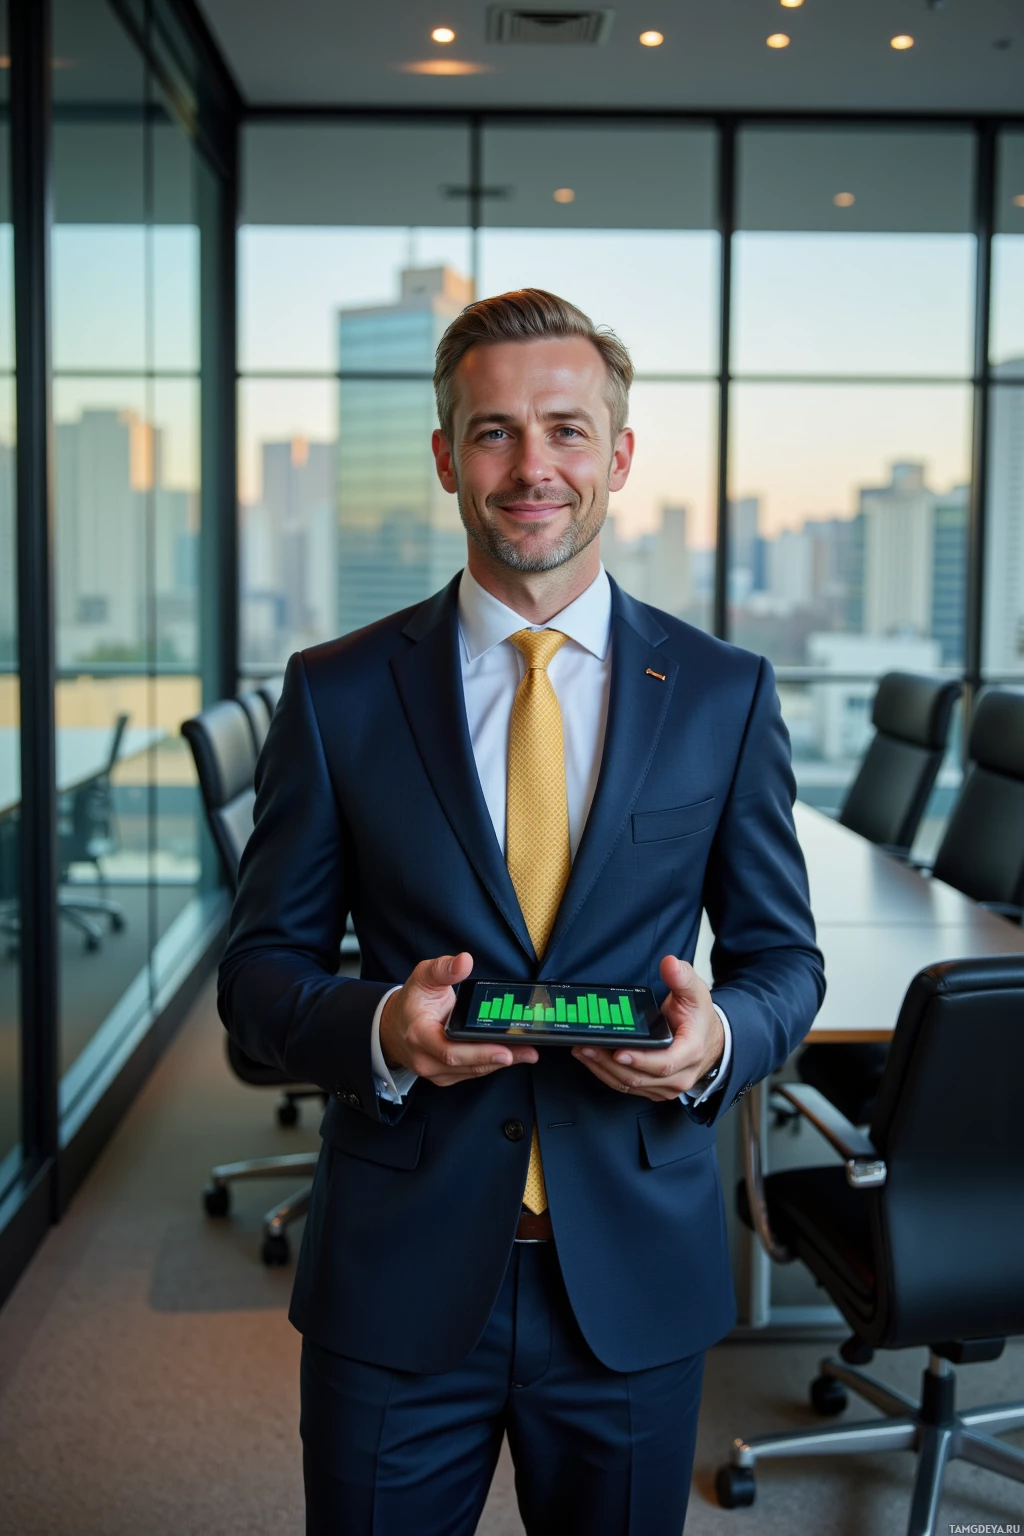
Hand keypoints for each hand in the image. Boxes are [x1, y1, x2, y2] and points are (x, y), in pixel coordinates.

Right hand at [379, 952, 538, 1086]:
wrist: (393, 1027)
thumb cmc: (411, 1002)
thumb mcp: (423, 977)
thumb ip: (443, 969)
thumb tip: (464, 960)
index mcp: (419, 1035)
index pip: (450, 1050)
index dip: (479, 1053)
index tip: (504, 1049)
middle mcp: (426, 1059)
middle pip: (467, 1064)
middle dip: (500, 1058)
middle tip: (528, 1051)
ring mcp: (434, 1072)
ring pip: (472, 1071)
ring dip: (500, 1062)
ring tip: (527, 1052)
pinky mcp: (445, 1076)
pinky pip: (471, 1073)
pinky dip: (490, 1064)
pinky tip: (510, 1055)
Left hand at [571, 955, 723, 1102]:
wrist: (708, 1040)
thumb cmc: (698, 1018)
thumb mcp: (695, 992)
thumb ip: (682, 977)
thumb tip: (669, 964)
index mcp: (690, 1052)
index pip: (663, 1063)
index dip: (639, 1059)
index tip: (617, 1051)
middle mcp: (679, 1075)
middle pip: (640, 1077)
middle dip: (609, 1063)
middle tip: (586, 1045)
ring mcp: (666, 1087)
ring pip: (631, 1085)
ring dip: (603, 1069)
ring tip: (582, 1050)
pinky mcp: (655, 1090)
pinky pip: (628, 1087)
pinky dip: (607, 1075)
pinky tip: (592, 1060)